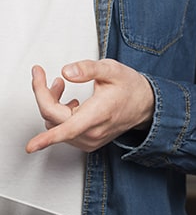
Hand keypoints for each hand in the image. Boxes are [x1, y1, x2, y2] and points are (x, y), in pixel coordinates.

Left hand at [27, 60, 154, 152]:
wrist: (145, 104)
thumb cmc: (129, 87)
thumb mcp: (111, 69)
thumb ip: (88, 69)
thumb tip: (67, 72)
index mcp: (97, 115)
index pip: (67, 128)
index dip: (46, 139)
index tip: (31, 145)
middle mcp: (92, 132)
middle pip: (54, 119)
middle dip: (44, 95)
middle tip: (41, 75)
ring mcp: (90, 140)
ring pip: (56, 126)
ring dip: (51, 104)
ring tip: (60, 85)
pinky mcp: (88, 142)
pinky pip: (63, 131)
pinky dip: (59, 115)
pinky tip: (69, 102)